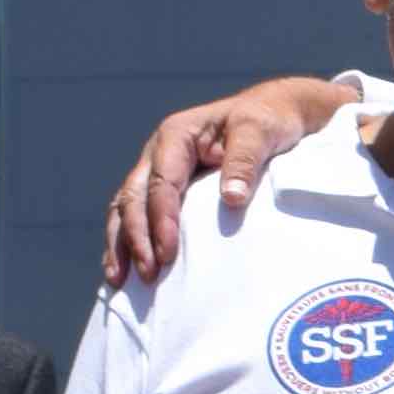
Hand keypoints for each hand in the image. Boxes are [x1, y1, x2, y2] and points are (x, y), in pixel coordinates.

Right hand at [100, 76, 353, 286]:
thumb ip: (244, 161)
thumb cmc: (268, 121)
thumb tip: (232, 199)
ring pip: (126, 207)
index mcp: (177, 135)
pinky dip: (128, 240)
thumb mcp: (260, 132)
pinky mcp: (164, 188)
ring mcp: (157, 170)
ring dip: (122, 243)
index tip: (169, 252)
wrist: (274, 113)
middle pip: (134, 197)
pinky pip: (136, 214)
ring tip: (119, 279)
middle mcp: (159, 152)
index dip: (162, 219)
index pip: (162, 182)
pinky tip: (124, 268)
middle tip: (147, 274)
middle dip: (137, 237)